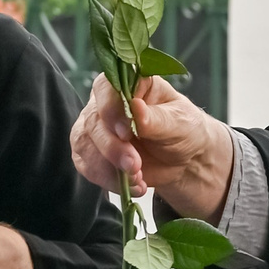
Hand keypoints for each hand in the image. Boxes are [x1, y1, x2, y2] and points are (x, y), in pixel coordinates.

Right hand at [71, 74, 232, 220]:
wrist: (184, 159)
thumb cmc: (184, 130)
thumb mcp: (180, 122)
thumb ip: (157, 118)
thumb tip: (135, 108)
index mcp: (129, 83)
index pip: (106, 88)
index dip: (111, 109)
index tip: (127, 131)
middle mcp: (106, 102)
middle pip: (93, 121)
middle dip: (112, 148)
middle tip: (134, 164)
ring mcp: (96, 128)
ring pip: (84, 145)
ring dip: (108, 167)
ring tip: (137, 178)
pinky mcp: (92, 152)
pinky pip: (87, 166)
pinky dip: (108, 180)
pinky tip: (132, 185)